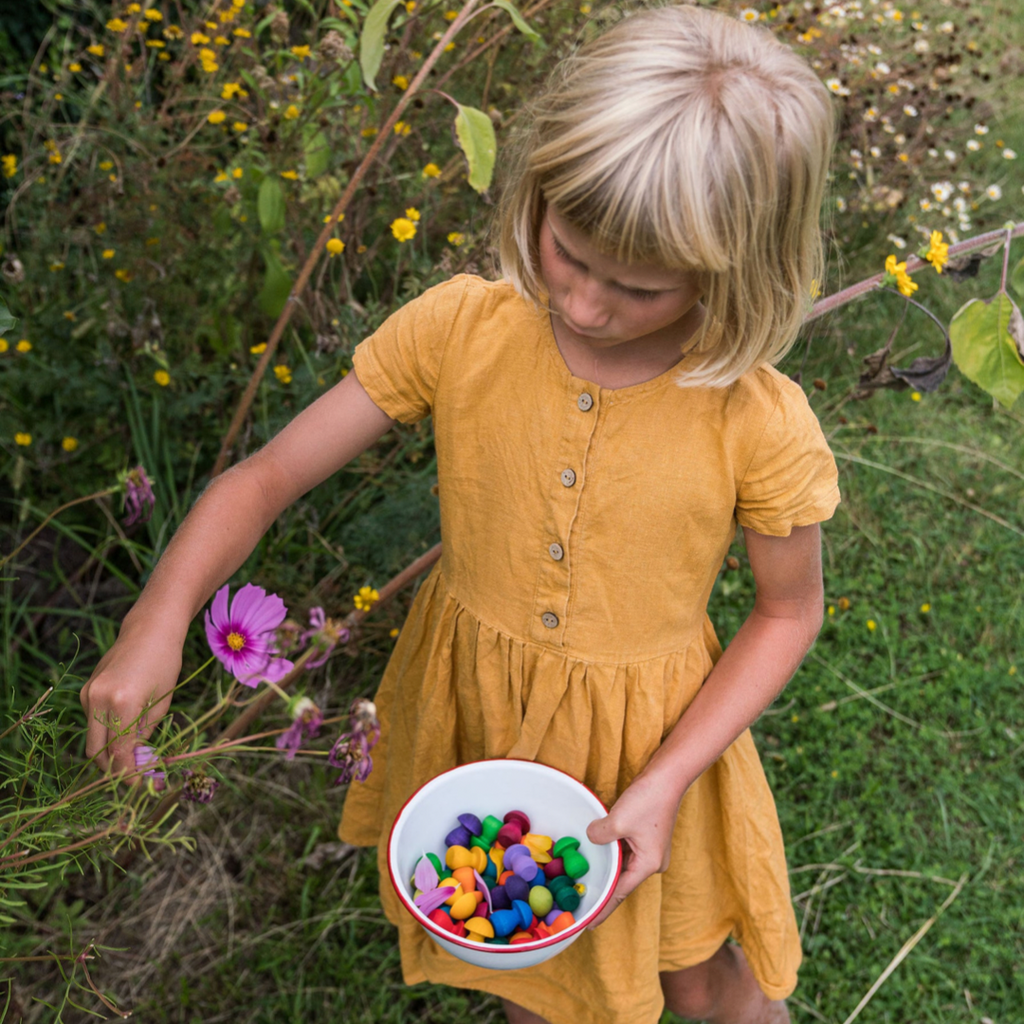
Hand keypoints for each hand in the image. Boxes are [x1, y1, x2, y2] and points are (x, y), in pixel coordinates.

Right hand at [79, 624, 182, 778]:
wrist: (149, 630)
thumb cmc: (165, 665)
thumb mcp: (162, 704)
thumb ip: (146, 737)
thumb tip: (140, 766)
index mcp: (122, 704)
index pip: (118, 753)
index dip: (128, 775)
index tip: (141, 786)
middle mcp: (97, 701)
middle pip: (96, 752)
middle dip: (114, 768)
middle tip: (136, 775)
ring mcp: (87, 695)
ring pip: (92, 739)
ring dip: (109, 751)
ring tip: (134, 753)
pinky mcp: (85, 691)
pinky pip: (92, 721)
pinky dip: (107, 731)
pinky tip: (126, 726)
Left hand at [584, 771, 682, 928]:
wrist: (668, 777)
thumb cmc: (648, 800)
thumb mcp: (618, 821)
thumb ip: (600, 836)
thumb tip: (592, 839)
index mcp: (648, 865)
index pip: (620, 893)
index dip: (604, 908)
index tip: (589, 925)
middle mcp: (652, 862)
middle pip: (622, 882)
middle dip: (604, 891)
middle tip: (583, 904)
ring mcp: (650, 850)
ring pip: (623, 866)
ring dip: (607, 870)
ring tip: (587, 884)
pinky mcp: (647, 837)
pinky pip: (625, 852)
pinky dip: (612, 855)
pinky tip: (599, 857)